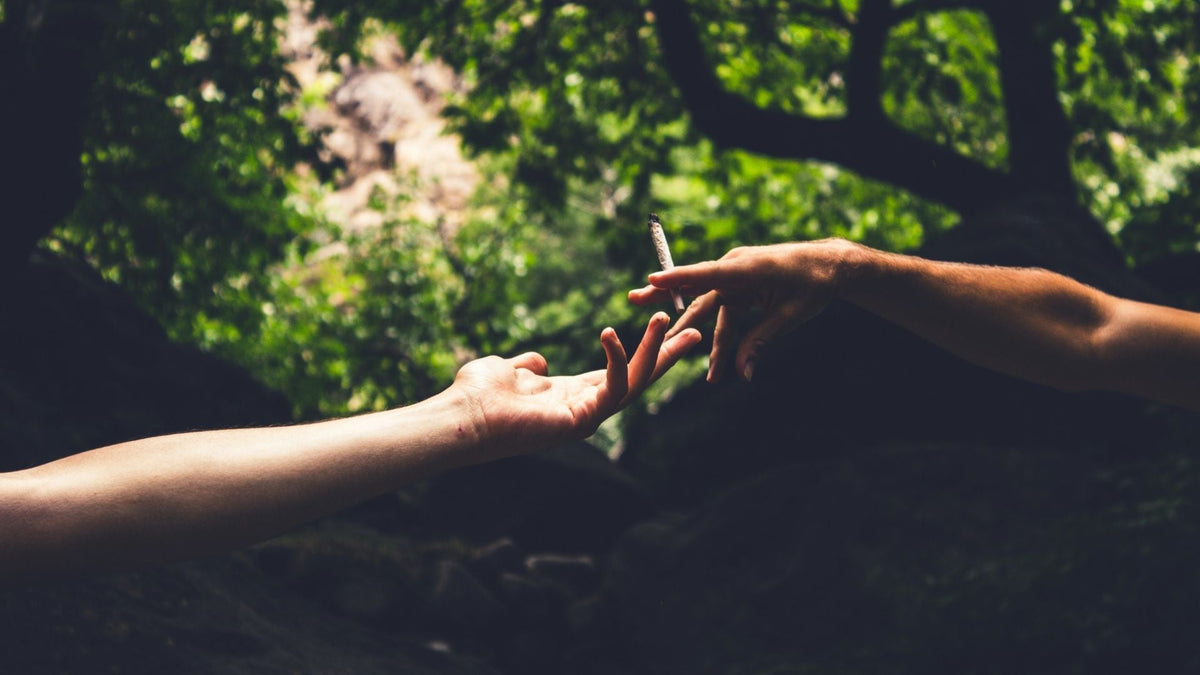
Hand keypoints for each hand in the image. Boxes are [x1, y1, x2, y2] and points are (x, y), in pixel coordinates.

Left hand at [449, 312, 701, 461]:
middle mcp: (585, 409)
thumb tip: (536, 362)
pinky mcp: (582, 420)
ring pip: (635, 382)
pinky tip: (611, 333)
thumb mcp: (508, 369)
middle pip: (639, 379)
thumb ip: (527, 366)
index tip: (666, 329)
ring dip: (654, 350)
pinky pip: (613, 386)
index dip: (644, 352)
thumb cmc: (476, 397)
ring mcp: (587, 418)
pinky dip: (617, 358)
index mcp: (572, 396)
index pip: (619, 372)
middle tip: (696, 331)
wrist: (462, 418)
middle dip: (667, 355)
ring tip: (665, 317)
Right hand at [629, 239, 860, 381]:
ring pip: (708, 308)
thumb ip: (761, 342)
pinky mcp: (739, 285)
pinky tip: (718, 361)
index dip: (678, 279)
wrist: (829, 266)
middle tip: (633, 299)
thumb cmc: (813, 286)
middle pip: (694, 289)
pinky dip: (719, 334)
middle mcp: (735, 269)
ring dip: (695, 334)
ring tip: (666, 350)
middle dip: (664, 298)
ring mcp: (735, 276)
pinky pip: (723, 312)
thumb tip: (743, 374)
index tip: (652, 281)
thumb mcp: (790, 317)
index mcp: (747, 269)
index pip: (706, 275)